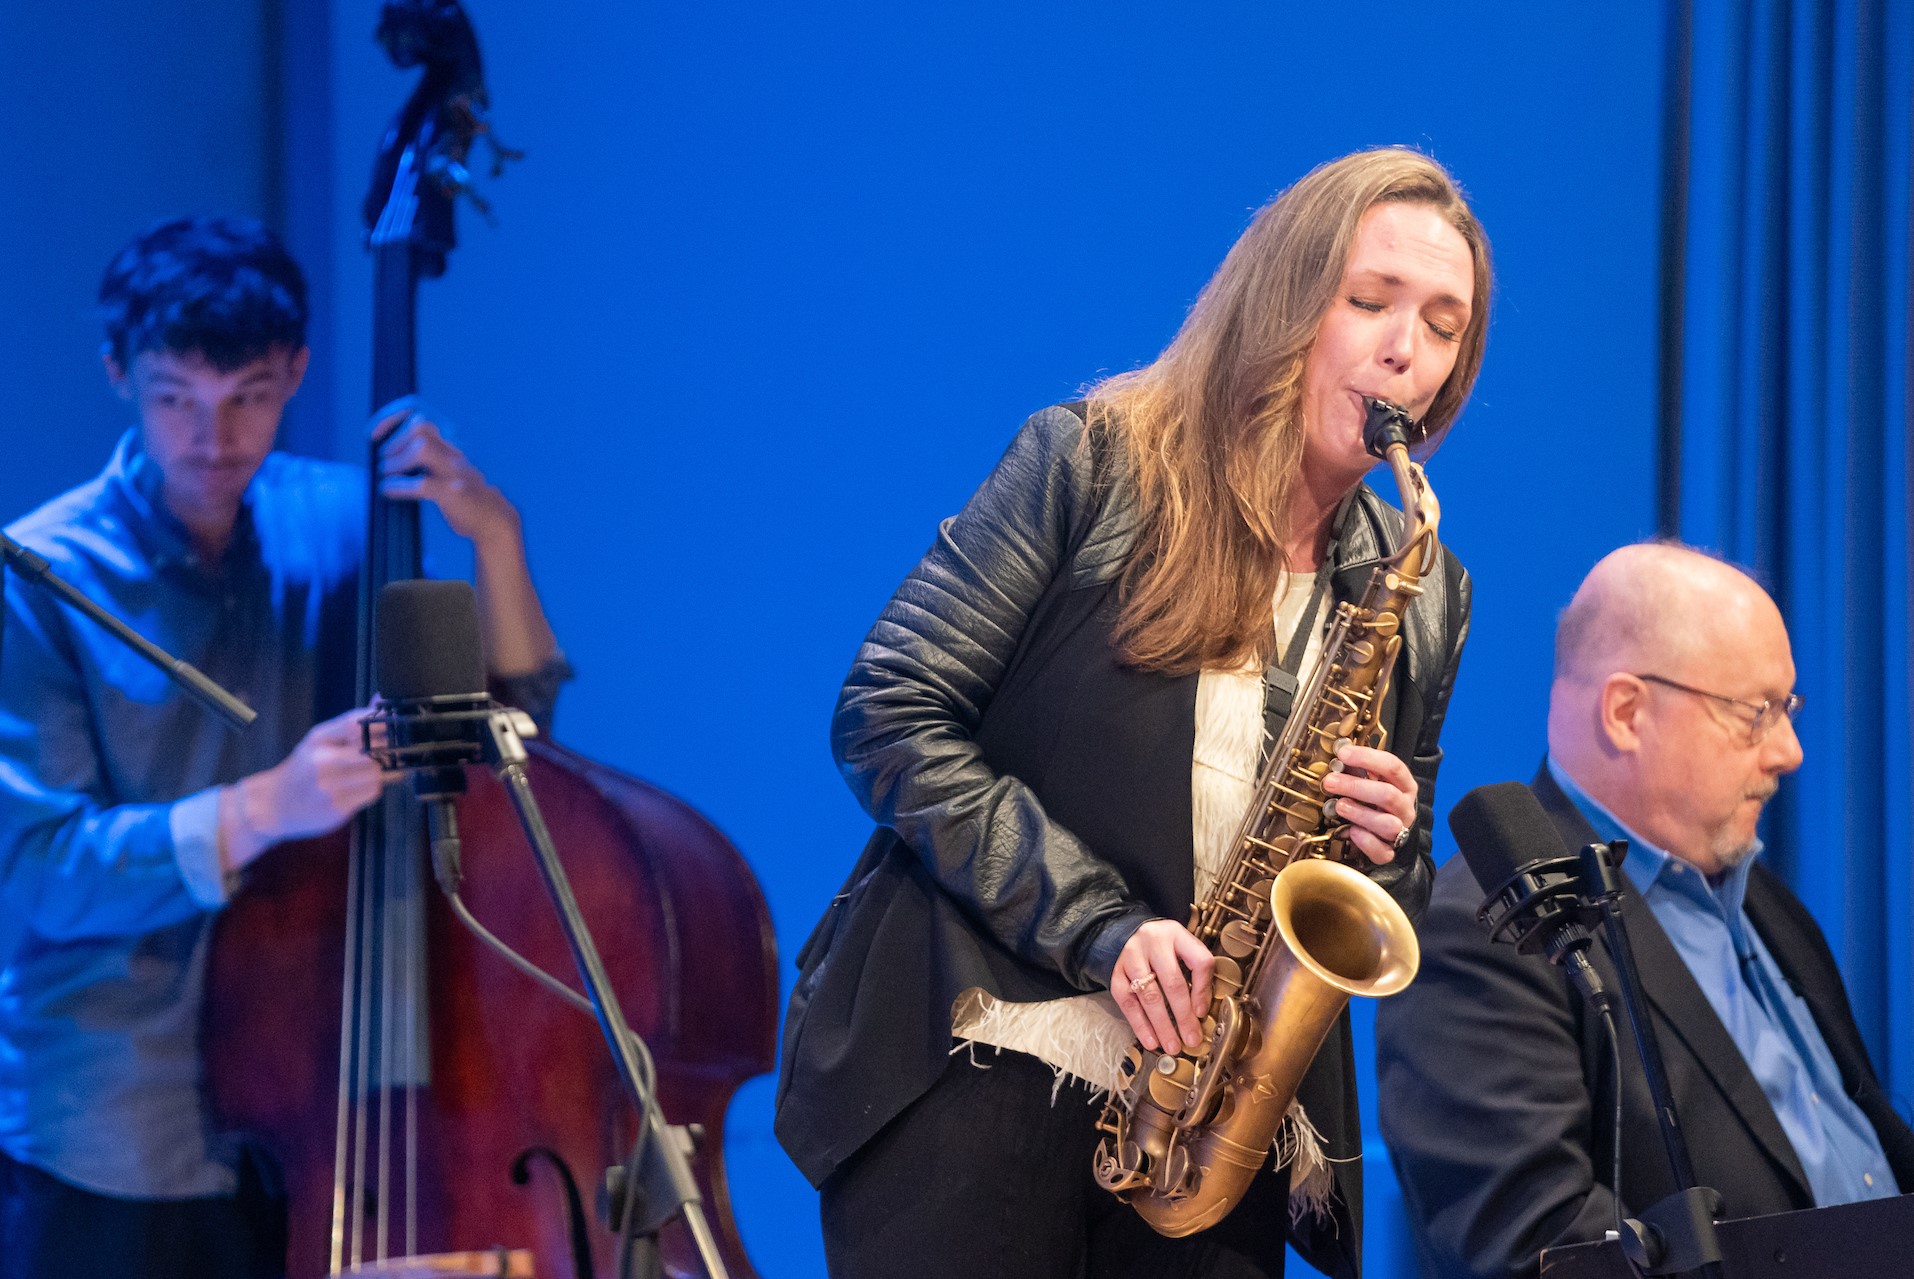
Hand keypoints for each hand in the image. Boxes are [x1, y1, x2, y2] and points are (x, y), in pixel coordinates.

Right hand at [221, 706, 398, 871]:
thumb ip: (351, 723)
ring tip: (371, 772)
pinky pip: (372, 793)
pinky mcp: (337, 808)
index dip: (382, 722)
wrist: (272, 805)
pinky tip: (361, 787)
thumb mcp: (319, 741)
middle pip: (373, 751)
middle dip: (386, 751)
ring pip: (377, 773)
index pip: (357, 723)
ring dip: (382, 772)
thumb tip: (380, 699)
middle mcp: (323, 761)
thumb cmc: (302, 769)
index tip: (396, 725)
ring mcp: (330, 787)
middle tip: (390, 752)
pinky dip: (373, 788)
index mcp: (319, 739)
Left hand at [371, 396, 522, 550]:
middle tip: (385, 459)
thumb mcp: (446, 464)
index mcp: (450, 440)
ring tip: (387, 474)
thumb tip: (384, 452)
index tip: (373, 435)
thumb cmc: (464, 493)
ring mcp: (456, 471)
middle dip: (395, 440)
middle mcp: (455, 450)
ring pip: (422, 449)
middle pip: (421, 425)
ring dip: (397, 462)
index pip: (417, 409)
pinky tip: (388, 490)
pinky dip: (399, 486)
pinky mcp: (455, 493)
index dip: (389, 416)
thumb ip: (426, 451)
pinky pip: (422, 485)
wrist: (494, 520)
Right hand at [1111, 919, 1213, 1053]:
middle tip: (1191, 1038)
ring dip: (1162, 1025)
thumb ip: (1196, 972)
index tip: (1202, 1014)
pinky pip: (1128, 1002)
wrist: (1129, 934)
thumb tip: (1201, 1011)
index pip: (1199, 961)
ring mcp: (1131, 956)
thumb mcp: (1183, 947)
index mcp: (1177, 934)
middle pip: (1172, 982)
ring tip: (1172, 1045)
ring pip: (1149, 995)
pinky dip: (1140, 1024)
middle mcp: (1153, 942)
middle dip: (1183, 1016)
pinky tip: (1151, 1040)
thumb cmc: (1163, 946)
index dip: (1203, 990)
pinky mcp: (1116, 972)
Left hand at [1321, 742, 1418, 865]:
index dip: (1367, 758)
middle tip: (1330, 781)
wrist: (1387, 835)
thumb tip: (1339, 753)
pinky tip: (1352, 832)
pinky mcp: (1390, 852)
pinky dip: (1366, 842)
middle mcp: (1405, 807)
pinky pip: (1382, 851)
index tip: (1342, 753)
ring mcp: (1400, 831)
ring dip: (1361, 813)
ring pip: (1388, 824)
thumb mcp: (1372, 782)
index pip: (1393, 766)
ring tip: (1340, 805)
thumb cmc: (1376, 802)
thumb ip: (1359, 769)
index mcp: (1404, 785)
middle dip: (1356, 787)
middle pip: (1388, 794)